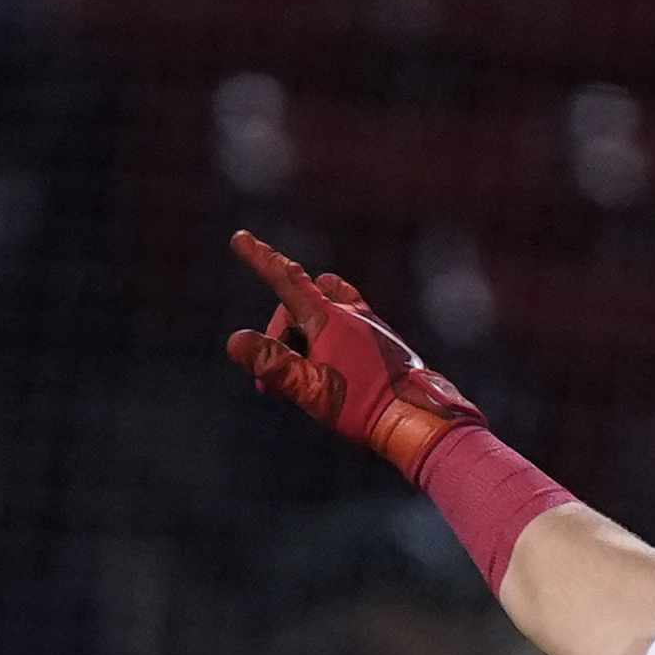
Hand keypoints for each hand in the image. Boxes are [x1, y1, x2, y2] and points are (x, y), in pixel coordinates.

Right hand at [226, 229, 490, 480]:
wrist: (419, 417)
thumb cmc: (364, 405)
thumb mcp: (310, 388)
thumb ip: (272, 364)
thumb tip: (235, 341)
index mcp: (329, 319)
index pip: (286, 280)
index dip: (261, 259)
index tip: (241, 238)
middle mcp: (350, 313)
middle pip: (299, 305)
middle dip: (278, 336)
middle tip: (266, 385)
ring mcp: (369, 324)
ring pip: (323, 312)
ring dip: (302, 337)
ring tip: (301, 379)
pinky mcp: (382, 340)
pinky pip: (345, 323)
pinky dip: (325, 340)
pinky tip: (330, 371)